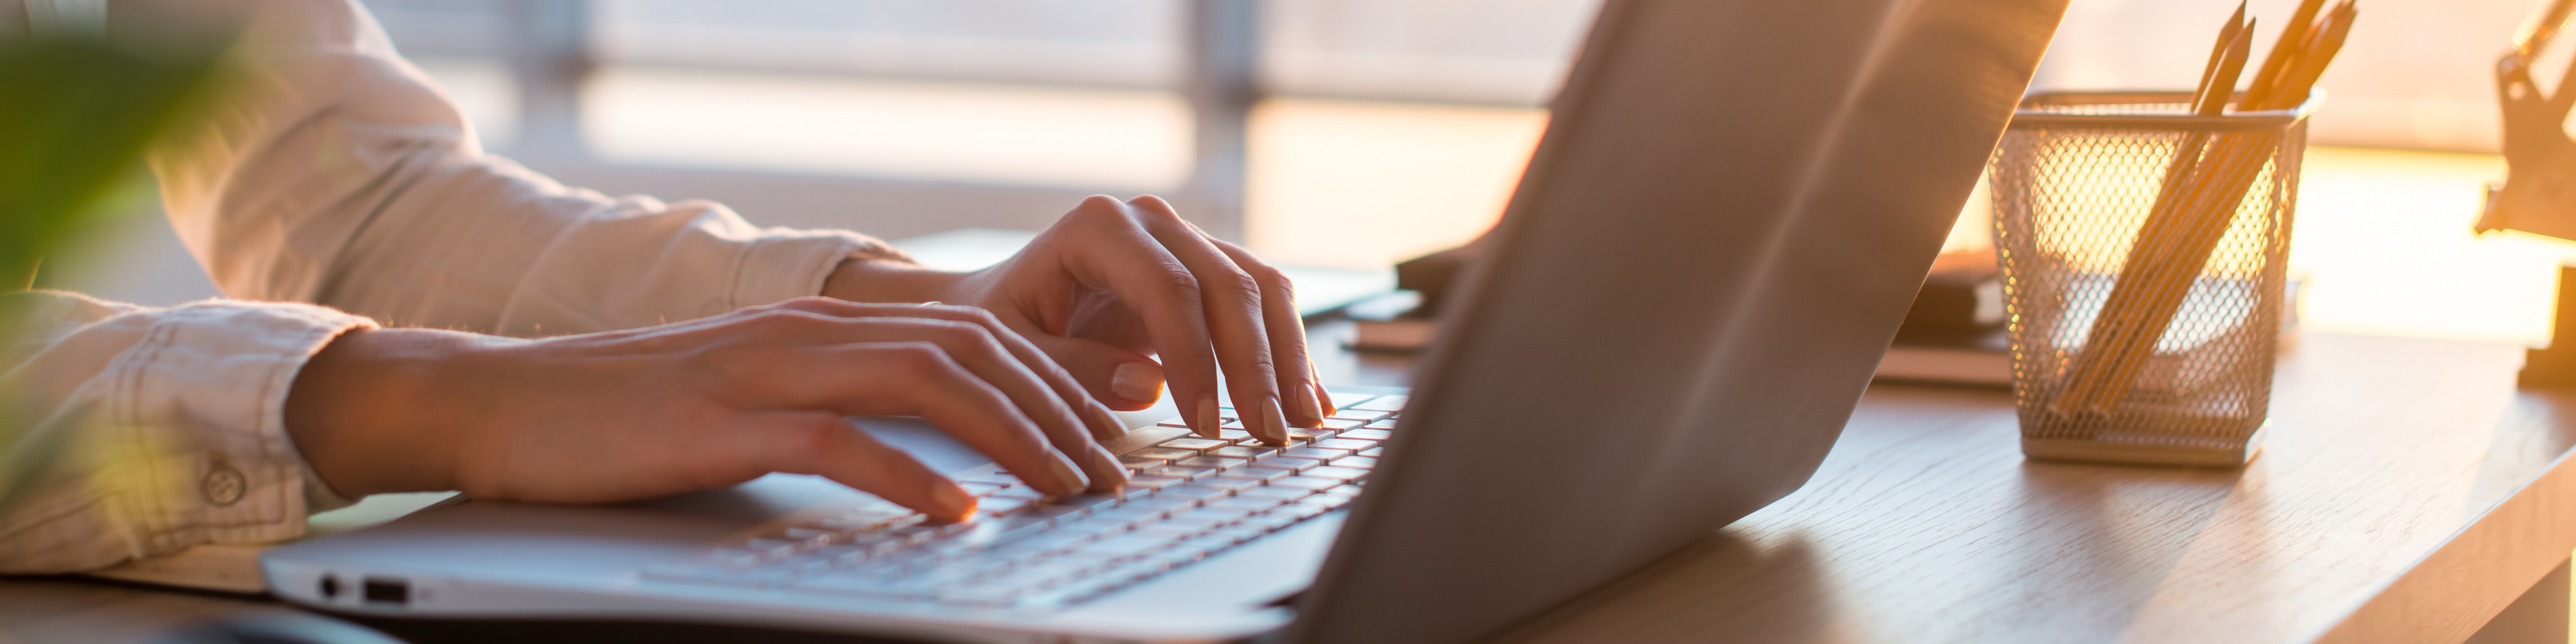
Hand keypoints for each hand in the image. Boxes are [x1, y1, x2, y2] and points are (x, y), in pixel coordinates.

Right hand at [283, 298, 1130, 521]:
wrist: (508, 404)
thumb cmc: (638, 418)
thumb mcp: (761, 403)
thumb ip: (847, 409)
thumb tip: (937, 456)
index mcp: (828, 324)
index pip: (975, 333)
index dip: (1059, 376)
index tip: (1119, 427)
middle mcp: (812, 332)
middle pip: (973, 352)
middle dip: (1060, 409)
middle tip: (1116, 471)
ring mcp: (769, 371)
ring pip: (927, 384)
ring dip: (1012, 438)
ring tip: (1069, 487)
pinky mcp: (725, 421)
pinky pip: (838, 442)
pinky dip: (908, 478)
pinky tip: (957, 514)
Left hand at [823, 196, 1332, 443]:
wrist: (1000, 302)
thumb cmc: (1000, 325)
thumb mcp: (1013, 351)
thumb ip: (1071, 367)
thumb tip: (1151, 383)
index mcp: (1100, 227)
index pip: (1170, 289)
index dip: (1196, 358)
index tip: (1205, 425)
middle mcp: (1153, 221)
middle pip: (1229, 287)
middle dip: (1255, 367)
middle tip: (1270, 434)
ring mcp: (1188, 240)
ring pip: (1262, 289)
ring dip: (1289, 359)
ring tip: (1305, 424)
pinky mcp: (1211, 270)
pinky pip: (1266, 305)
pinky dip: (1290, 353)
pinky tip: (1313, 401)